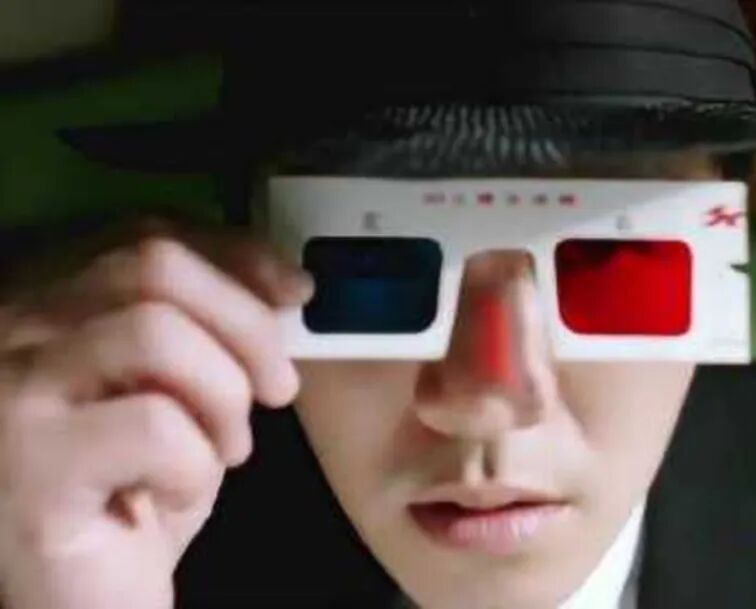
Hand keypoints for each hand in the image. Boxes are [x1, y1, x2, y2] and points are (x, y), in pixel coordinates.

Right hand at [0, 218, 312, 608]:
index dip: (233, 251)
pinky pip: (155, 425)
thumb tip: (287, 284)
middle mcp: (4, 329)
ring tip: (224, 450)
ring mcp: (4, 392)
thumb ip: (208, 328)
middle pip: (149, 266)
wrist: (76, 602)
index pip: (142, 232)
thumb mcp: (179, 392)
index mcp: (41, 300)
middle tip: (279, 387)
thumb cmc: (129, 494)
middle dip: (246, 322)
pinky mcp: (26, 466)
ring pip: (155, 332)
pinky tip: (174, 496)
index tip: (295, 291)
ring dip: (223, 395)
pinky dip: (195, 463)